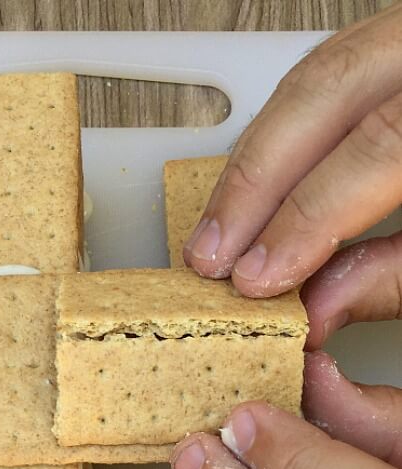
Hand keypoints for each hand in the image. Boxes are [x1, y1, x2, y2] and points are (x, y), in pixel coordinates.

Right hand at [182, 3, 401, 303]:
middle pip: (328, 92)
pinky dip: (280, 129)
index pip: (381, 147)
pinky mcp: (399, 40)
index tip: (258, 274)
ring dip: (254, 155)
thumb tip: (315, 304)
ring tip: (218, 225)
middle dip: (255, 181)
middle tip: (210, 255)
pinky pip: (326, 70)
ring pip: (316, 74)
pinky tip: (255, 175)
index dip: (306, 217)